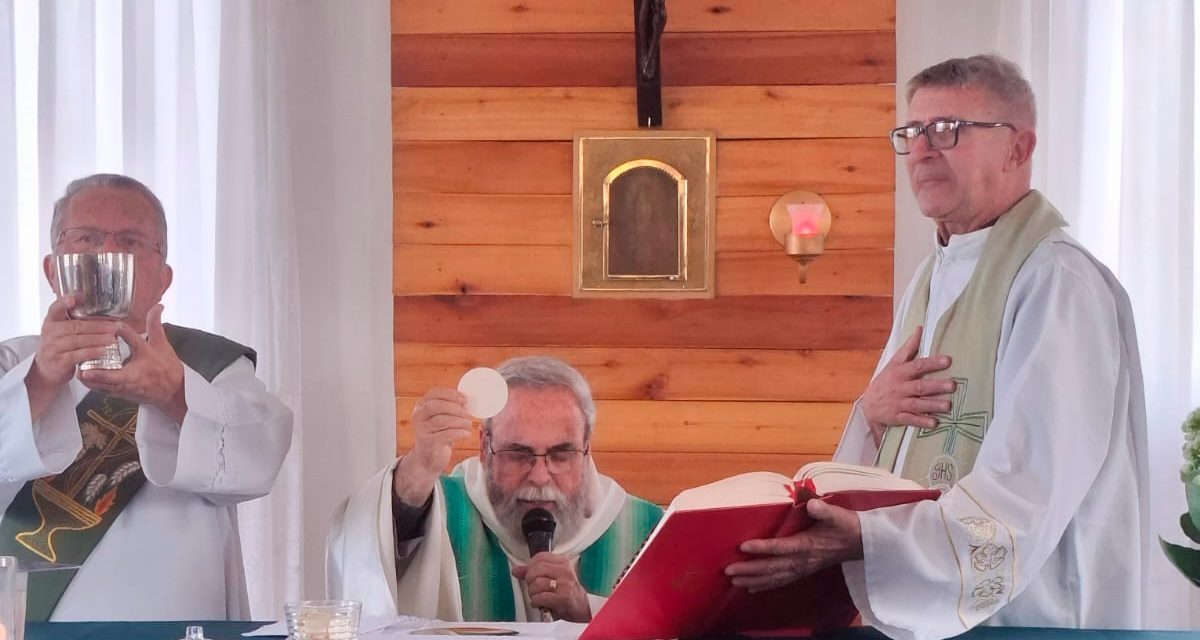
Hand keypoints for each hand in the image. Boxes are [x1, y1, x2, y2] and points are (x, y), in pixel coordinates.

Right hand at [25, 296, 119, 420]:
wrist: (47, 369)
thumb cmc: (59, 346)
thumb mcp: (61, 330)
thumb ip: (75, 320)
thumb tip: (100, 307)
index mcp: (52, 321)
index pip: (55, 309)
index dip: (64, 303)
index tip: (74, 298)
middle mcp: (50, 333)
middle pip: (74, 326)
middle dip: (96, 326)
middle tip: (113, 326)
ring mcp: (53, 347)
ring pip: (77, 341)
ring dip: (97, 339)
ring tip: (112, 338)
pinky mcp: (59, 361)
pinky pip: (77, 355)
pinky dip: (91, 352)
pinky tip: (103, 350)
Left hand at [78, 305, 186, 422]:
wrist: (173, 391)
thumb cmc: (167, 369)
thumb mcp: (161, 344)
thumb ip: (155, 324)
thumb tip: (157, 307)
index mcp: (144, 357)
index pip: (134, 341)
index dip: (125, 331)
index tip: (116, 325)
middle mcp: (134, 375)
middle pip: (112, 376)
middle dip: (96, 373)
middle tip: (83, 367)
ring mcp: (127, 387)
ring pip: (105, 386)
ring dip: (91, 380)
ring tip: (80, 372)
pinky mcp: (122, 394)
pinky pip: (105, 390)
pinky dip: (94, 385)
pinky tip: (87, 378)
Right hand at [393, 388, 472, 505]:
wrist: (428, 458)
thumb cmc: (438, 434)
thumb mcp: (440, 418)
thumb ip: (449, 408)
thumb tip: (468, 400)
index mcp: (421, 406)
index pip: (434, 394)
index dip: (451, 394)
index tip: (465, 399)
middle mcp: (418, 417)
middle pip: (435, 406)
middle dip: (454, 408)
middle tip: (468, 413)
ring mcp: (422, 430)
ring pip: (441, 421)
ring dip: (459, 421)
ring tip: (468, 424)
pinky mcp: (428, 443)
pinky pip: (446, 435)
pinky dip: (459, 433)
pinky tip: (466, 435)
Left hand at [512, 552, 590, 621]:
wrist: (581, 609)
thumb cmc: (565, 593)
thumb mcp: (551, 578)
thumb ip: (534, 572)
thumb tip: (517, 570)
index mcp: (563, 562)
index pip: (540, 557)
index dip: (529, 566)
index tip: (528, 575)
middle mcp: (565, 571)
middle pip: (536, 569)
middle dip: (530, 581)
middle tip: (533, 588)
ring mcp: (565, 583)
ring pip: (537, 583)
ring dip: (533, 593)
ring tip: (538, 597)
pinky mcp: (564, 597)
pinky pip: (540, 597)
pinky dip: (536, 602)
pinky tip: (541, 604)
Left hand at [725, 499, 862, 592]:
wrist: (861, 543)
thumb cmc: (846, 525)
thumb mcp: (837, 515)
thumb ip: (824, 510)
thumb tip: (812, 504)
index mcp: (808, 544)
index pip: (781, 548)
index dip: (762, 548)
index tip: (743, 546)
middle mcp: (802, 560)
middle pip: (772, 567)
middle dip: (750, 569)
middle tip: (729, 570)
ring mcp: (802, 568)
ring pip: (774, 577)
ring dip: (753, 579)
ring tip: (734, 581)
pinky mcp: (803, 571)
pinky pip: (782, 580)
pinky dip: (765, 585)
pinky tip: (751, 588)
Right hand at [860, 326, 955, 442]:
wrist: (869, 405)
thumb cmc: (886, 381)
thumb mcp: (894, 363)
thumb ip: (909, 348)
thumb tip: (920, 329)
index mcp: (899, 372)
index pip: (917, 366)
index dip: (932, 363)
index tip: (948, 360)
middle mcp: (899, 388)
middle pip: (919, 387)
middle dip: (936, 386)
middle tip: (952, 385)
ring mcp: (899, 403)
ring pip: (917, 404)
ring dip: (932, 405)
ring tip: (948, 405)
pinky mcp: (898, 417)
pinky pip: (911, 420)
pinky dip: (922, 421)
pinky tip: (934, 423)